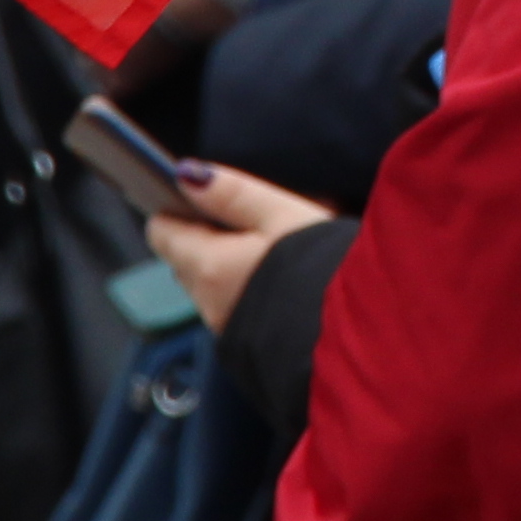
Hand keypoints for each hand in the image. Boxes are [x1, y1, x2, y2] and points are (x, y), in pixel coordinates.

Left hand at [145, 159, 338, 337]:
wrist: (359, 335)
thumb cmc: (322, 268)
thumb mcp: (282, 215)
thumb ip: (232, 194)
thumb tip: (186, 174)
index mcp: (207, 265)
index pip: (161, 232)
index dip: (178, 208)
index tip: (204, 195)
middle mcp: (206, 301)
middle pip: (185, 260)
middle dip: (208, 237)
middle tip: (255, 220)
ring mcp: (224, 327)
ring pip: (210, 286)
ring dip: (229, 266)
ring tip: (275, 250)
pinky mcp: (247, 346)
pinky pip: (233, 308)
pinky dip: (246, 290)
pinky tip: (282, 282)